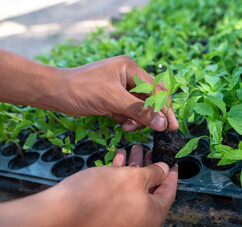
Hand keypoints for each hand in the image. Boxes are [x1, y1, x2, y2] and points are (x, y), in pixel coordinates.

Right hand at [0, 145, 177, 226]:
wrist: (60, 215)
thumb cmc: (101, 196)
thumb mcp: (134, 178)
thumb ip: (153, 173)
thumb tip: (163, 169)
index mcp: (153, 216)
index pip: (169, 191)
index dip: (171, 173)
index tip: (172, 161)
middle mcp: (140, 223)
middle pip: (150, 190)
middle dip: (150, 167)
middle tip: (150, 151)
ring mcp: (123, 222)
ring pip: (134, 190)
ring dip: (134, 169)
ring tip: (134, 149)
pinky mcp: (106, 217)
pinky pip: (119, 194)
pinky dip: (120, 177)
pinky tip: (118, 159)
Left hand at [57, 56, 178, 130]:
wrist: (55, 93)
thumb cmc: (81, 90)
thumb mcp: (112, 100)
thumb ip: (139, 111)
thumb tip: (162, 124)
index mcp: (130, 68)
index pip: (156, 89)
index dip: (165, 107)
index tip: (172, 125)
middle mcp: (129, 75)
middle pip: (151, 97)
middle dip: (151, 114)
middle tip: (158, 130)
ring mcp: (122, 86)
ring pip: (141, 106)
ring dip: (137, 118)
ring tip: (126, 126)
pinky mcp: (115, 96)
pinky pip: (129, 110)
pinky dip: (127, 118)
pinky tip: (118, 121)